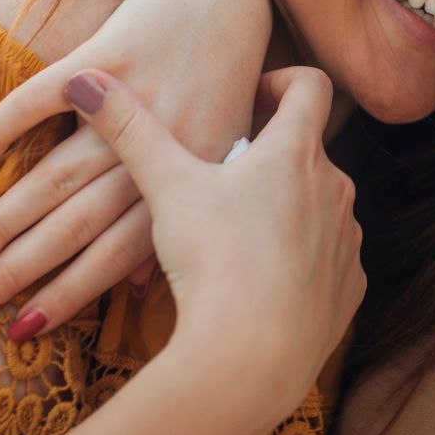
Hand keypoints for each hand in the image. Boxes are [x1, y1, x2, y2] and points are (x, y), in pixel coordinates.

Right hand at [0, 0, 269, 327]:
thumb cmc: (221, 88)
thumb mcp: (215, 158)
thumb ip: (180, 216)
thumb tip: (140, 286)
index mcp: (189, 183)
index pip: (116, 254)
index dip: (67, 295)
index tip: (19, 333)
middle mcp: (161, 149)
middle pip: (74, 225)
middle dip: (15, 272)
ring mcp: (133, 102)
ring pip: (53, 177)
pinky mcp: (107, 56)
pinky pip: (42, 100)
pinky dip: (3, 130)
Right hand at [63, 66, 363, 397]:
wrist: (252, 356)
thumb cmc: (212, 260)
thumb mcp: (166, 187)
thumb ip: (130, 128)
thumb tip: (84, 79)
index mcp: (297, 152)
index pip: (310, 85)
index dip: (281, 82)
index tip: (249, 101)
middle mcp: (336, 188)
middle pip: (306, 152)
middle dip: (265, 160)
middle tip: (218, 183)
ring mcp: (347, 240)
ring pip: (317, 207)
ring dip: (282, 211)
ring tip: (232, 240)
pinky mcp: (350, 287)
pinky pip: (327, 259)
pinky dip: (298, 262)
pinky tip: (258, 284)